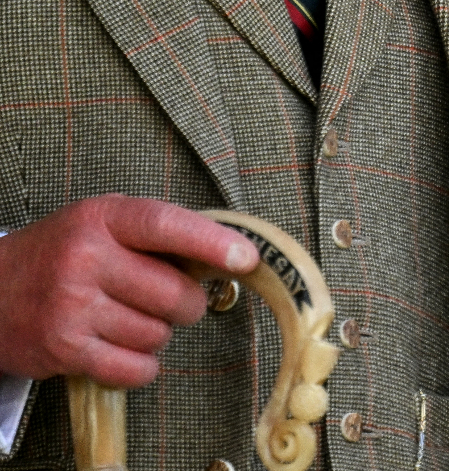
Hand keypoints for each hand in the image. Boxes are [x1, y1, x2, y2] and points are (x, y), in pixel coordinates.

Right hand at [0, 195, 259, 385]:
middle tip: (173, 300)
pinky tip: (126, 349)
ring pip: (156, 333)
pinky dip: (142, 366)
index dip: (213, 243)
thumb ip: (157, 231)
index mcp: (103, 217)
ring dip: (158, 333)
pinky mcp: (63, 349)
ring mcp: (72, 306)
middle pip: (173, 293)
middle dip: (187, 303)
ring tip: (131, 318)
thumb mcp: (103, 221)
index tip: (247, 258)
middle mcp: (86, 259)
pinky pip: (133, 368)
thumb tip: (225, 252)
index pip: (168, 226)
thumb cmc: (61, 252)